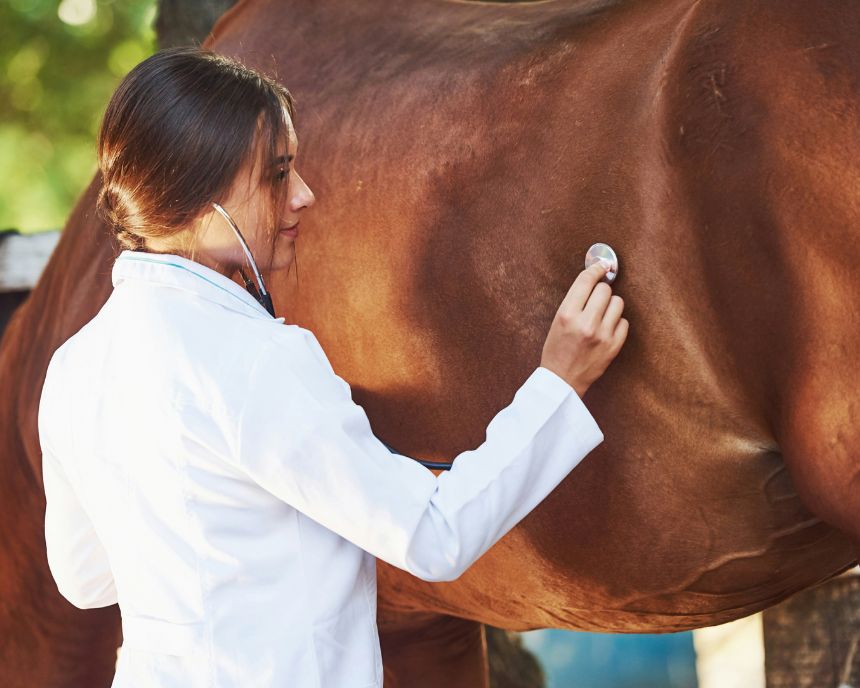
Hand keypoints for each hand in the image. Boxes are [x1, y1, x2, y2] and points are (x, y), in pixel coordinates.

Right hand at [540, 263, 628, 396]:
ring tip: (601, 316)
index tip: (602, 265)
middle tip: (595, 301)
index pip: (586, 281)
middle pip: (605, 289)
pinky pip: (624, 322)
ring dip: (610, 306)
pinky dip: (616, 323)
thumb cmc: (556, 349)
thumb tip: (595, 278)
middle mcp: (585, 323)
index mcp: (566, 315)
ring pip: (618, 303)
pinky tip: (606, 330)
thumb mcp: (557, 321)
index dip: (596, 269)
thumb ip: (575, 300)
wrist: (562, 381)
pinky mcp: (613, 347)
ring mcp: (602, 336)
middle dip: (601, 291)